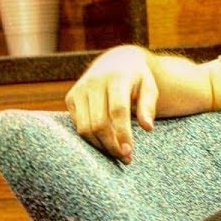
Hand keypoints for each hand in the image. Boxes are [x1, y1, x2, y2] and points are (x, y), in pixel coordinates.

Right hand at [63, 45, 158, 164]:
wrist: (115, 61)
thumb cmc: (137, 79)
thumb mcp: (149, 87)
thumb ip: (149, 106)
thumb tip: (148, 128)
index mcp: (117, 77)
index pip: (117, 110)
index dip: (123, 133)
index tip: (129, 152)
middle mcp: (94, 82)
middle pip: (99, 123)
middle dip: (112, 145)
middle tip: (125, 158)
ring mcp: (80, 89)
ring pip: (85, 128)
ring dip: (100, 146)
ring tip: (117, 153)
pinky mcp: (71, 98)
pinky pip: (78, 126)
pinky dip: (91, 138)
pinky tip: (105, 143)